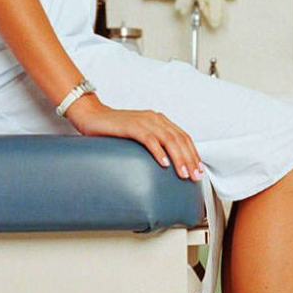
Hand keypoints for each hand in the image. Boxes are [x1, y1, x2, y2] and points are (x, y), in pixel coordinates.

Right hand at [65, 94, 203, 181]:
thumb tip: (169, 162)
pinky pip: (149, 139)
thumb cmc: (115, 128)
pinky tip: (163, 163)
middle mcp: (155, 118)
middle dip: (189, 159)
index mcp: (160, 120)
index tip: (199, 170)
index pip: (183, 137)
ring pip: (168, 140)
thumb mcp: (140, 134)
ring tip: (183, 173)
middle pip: (179, 139)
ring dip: (178, 158)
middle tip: (194, 176)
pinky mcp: (131, 126)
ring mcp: (144, 121)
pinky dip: (158, 151)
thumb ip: (155, 142)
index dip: (193, 154)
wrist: (92, 115)